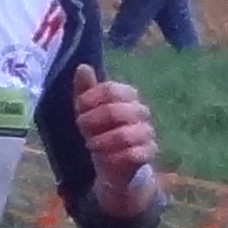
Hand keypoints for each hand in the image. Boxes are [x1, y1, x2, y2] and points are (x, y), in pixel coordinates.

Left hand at [71, 63, 161, 203]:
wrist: (111, 161)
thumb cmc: (99, 130)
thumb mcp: (86, 110)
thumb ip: (85, 89)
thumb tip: (83, 66)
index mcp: (128, 96)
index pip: (110, 89)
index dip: (90, 99)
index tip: (79, 109)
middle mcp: (141, 112)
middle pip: (114, 111)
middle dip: (91, 122)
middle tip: (83, 130)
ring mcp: (147, 132)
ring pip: (123, 135)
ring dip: (100, 141)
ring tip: (91, 144)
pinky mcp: (149, 152)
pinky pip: (131, 154)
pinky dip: (112, 156)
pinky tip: (104, 157)